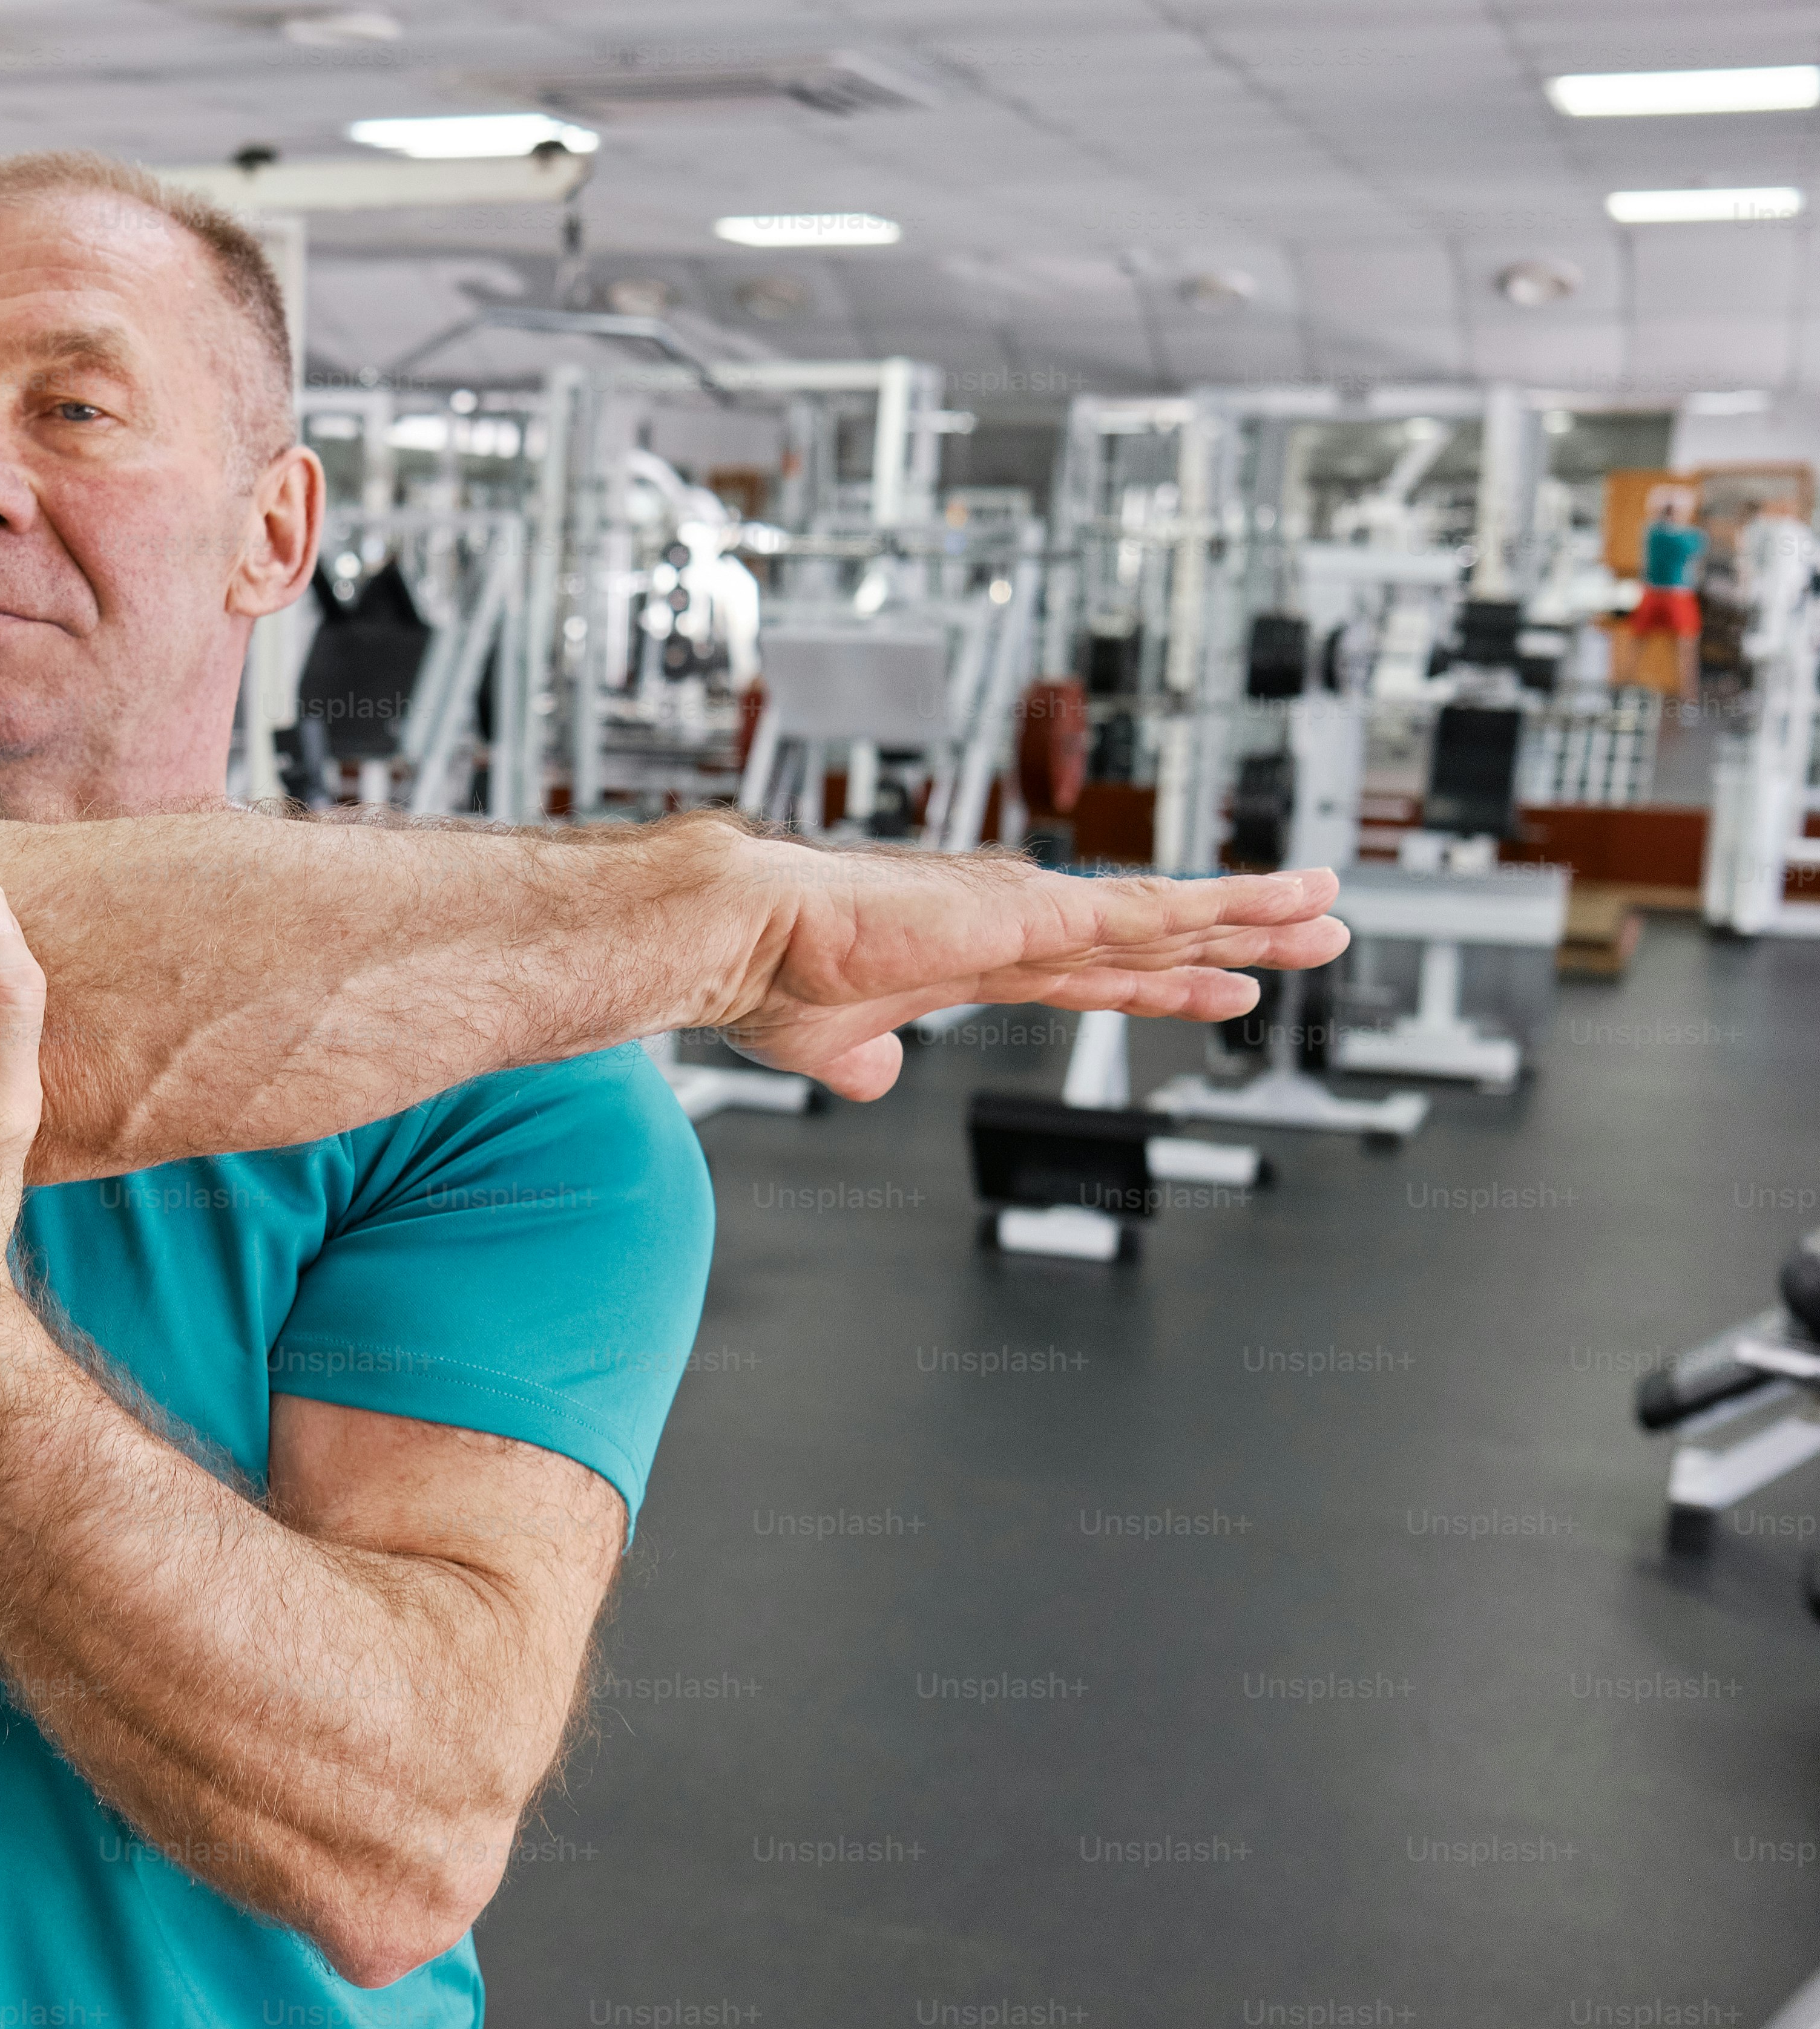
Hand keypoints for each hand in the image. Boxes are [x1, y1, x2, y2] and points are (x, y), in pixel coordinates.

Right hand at [715, 841, 1348, 1100]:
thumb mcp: (829, 1046)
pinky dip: (1208, 912)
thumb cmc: (768, 976)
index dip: (1165, 983)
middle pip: (1153, 937)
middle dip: (1238, 937)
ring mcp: (1027, 914)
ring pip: (1167, 916)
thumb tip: (878, 1081)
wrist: (745, 935)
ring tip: (1325, 907)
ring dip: (1251, 913)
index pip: (1097, 973)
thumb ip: (865, 1064)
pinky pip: (1142, 914)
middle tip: (1317, 929)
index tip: (1227, 985)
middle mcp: (1015, 927)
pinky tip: (1261, 909)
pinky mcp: (1028, 912)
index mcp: (975, 957)